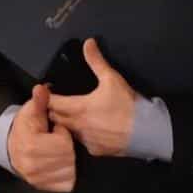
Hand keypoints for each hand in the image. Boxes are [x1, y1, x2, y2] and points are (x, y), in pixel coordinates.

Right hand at [9, 85, 76, 192]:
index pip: (64, 144)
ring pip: (70, 171)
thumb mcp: (32, 111)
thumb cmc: (26, 127)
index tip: (55, 130)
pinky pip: (67, 184)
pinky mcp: (42, 187)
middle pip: (68, 158)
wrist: (11, 147)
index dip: (63, 134)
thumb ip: (40, 101)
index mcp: (32, 146)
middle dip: (66, 147)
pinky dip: (67, 174)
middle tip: (56, 141)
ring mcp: (37, 179)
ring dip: (68, 161)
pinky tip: (58, 164)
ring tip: (56, 152)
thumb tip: (41, 88)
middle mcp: (33, 166)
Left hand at [48, 39, 137, 157]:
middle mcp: (77, 126)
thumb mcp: (112, 79)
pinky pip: (80, 142)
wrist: (147, 131)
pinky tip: (88, 128)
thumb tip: (88, 42)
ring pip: (66, 131)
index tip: (47, 89)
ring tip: (70, 114)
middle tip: (56, 101)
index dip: (46, 96)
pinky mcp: (94, 150)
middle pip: (54, 118)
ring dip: (64, 123)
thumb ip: (96, 61)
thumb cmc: (128, 104)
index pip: (51, 103)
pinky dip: (80, 135)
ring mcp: (85, 140)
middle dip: (52, 109)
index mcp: (78, 107)